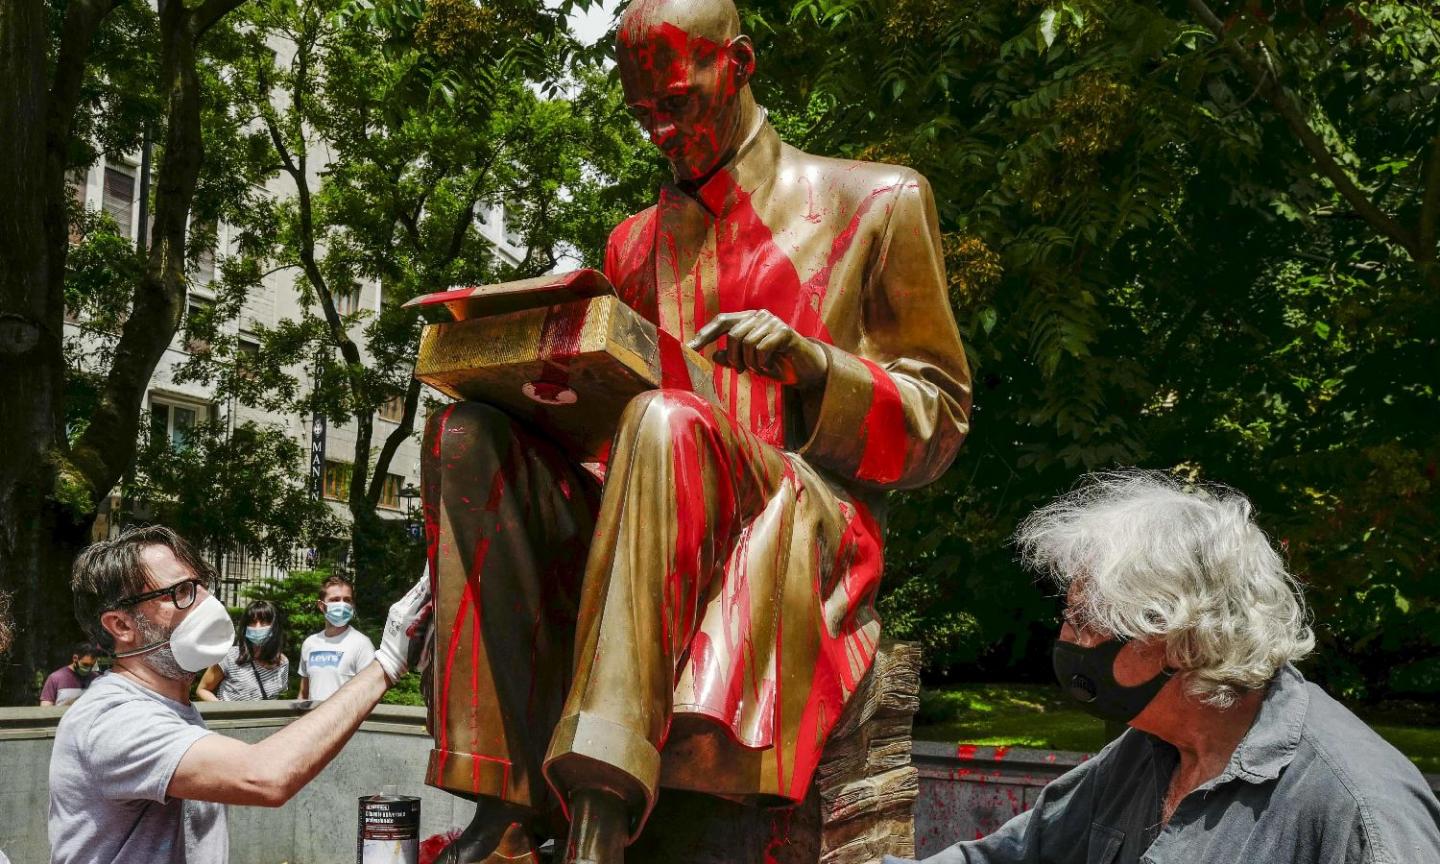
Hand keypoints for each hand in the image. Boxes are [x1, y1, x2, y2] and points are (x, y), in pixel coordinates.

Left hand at [374, 571, 432, 684]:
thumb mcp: (422, 636)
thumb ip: (428, 619)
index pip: (422, 596)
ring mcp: (396, 610)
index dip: (430, 587)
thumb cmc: (410, 652)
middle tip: (435, 576)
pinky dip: (414, 594)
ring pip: (411, 595)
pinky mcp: (393, 612)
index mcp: (409, 615)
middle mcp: (401, 610)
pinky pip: (406, 600)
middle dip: (426, 586)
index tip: (437, 579)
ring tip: (429, 580)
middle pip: (416, 593)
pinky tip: (420, 590)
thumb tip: (434, 603)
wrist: (391, 659)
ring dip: (420, 588)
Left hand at [688, 310, 828, 388]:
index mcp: (749, 319)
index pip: (722, 321)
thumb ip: (733, 358)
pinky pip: (762, 347)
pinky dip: (762, 362)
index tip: (689, 348)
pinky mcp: (785, 332)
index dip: (705, 334)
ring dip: (751, 363)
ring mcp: (774, 322)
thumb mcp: (751, 364)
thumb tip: (715, 355)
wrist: (807, 370)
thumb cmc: (777, 364)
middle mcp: (760, 316)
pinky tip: (769, 367)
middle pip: (734, 335)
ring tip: (760, 369)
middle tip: (742, 371)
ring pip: (747, 343)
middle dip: (734, 358)